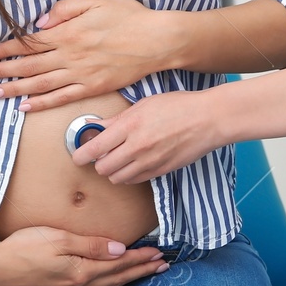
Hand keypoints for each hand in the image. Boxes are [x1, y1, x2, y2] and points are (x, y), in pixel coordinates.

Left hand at [0, 0, 174, 110]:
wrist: (157, 40)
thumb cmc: (128, 16)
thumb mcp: (95, 0)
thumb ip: (65, 9)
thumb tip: (40, 22)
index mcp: (68, 32)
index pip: (29, 43)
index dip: (6, 49)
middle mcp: (70, 56)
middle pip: (28, 65)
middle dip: (2, 70)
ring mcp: (81, 74)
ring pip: (40, 84)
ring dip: (14, 89)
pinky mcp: (93, 87)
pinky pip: (62, 98)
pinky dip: (41, 103)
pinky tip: (25, 108)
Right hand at [0, 226, 166, 285]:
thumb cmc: (22, 248)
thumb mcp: (58, 239)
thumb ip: (91, 245)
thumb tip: (122, 250)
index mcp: (81, 272)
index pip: (119, 265)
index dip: (141, 259)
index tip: (159, 254)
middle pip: (117, 279)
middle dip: (141, 271)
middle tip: (163, 265)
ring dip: (127, 280)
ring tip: (143, 274)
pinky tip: (110, 284)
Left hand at [75, 91, 220, 185]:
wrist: (207, 119)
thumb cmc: (177, 105)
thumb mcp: (143, 105)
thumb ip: (117, 119)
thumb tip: (95, 126)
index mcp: (130, 126)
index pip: (95, 148)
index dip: (81, 155)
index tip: (77, 157)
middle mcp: (137, 147)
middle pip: (103, 168)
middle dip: (98, 163)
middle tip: (100, 155)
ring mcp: (150, 162)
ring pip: (118, 178)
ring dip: (113, 170)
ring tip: (118, 158)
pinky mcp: (161, 172)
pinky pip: (135, 180)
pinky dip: (129, 175)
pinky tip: (134, 163)